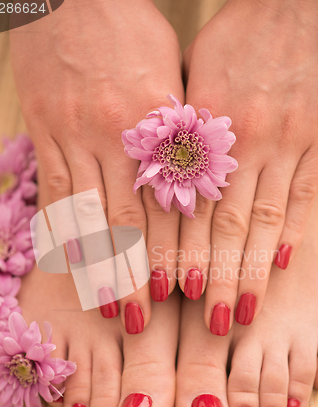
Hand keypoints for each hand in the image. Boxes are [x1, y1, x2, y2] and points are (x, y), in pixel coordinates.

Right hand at [10, 0, 183, 332]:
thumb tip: (191, 188)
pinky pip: (53, 190)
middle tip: (141, 319)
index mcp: (158, 118)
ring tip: (104, 305)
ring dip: (97, 265)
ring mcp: (75, 133)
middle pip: (129, 219)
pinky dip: (62, 231)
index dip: (173, 252)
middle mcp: (116, 132)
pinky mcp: (45, 130)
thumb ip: (181, 134)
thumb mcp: (171, 75)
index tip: (178, 293)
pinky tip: (70, 264)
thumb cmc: (133, 30)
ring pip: (88, 214)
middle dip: (136, 274)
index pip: (169, 202)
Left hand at [181, 0, 317, 332]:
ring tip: (239, 309)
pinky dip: (294, 230)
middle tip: (207, 320)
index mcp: (204, 124)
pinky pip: (307, 192)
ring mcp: (288, 139)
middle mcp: (244, 139)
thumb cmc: (234, 37)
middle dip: (214, 275)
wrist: (293, 1)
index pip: (186, 204)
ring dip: (251, 269)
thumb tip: (157, 180)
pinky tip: (281, 264)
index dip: (177, 252)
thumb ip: (177, 130)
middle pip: (224, 222)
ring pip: (265, 218)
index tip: (169, 292)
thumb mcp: (193, 75)